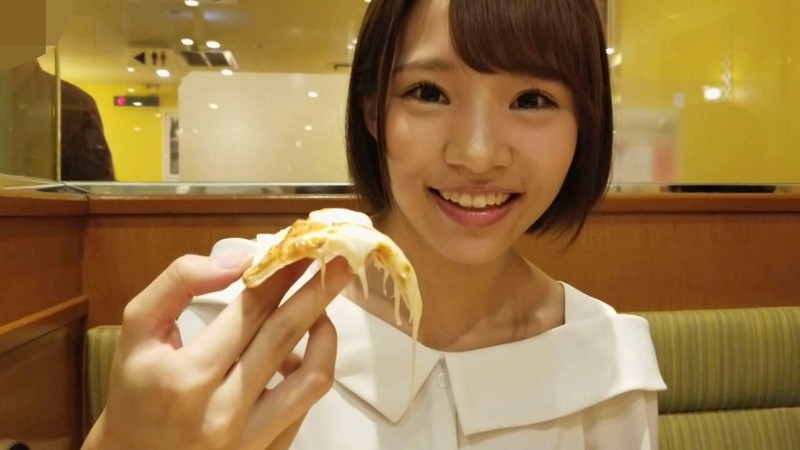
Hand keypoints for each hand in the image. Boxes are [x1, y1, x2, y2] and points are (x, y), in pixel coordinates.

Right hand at [82, 253, 353, 449]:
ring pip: (311, 377)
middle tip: (341, 258)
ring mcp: (249, 438)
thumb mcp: (136, 334)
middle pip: (285, 334)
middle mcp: (222, 410)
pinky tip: (302, 351)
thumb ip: (177, 285)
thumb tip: (237, 261)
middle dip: (318, 289)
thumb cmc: (135, 394)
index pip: (250, 310)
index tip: (304, 245)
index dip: (282, 274)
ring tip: (322, 308)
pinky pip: (305, 407)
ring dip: (325, 333)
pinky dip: (311, 371)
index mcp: (186, 376)